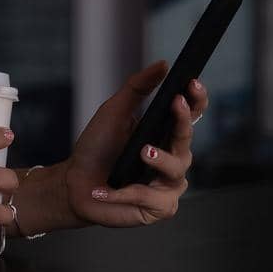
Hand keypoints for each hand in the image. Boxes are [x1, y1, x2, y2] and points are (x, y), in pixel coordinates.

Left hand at [62, 60, 208, 227]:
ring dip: (161, 159)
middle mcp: (173, 158)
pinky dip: (129, 192)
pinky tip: (110, 188)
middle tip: (176, 104)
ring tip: (143, 152)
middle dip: (183, 121)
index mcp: (165, 134)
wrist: (75, 183)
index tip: (192, 83)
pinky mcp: (159, 207)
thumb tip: (163, 64)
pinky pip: (153, 198)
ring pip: (177, 169)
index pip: (191, 115)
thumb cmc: (97, 147)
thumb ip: (138, 87)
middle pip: (187, 139)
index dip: (197, 99)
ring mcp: (168, 184)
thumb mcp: (115, 111)